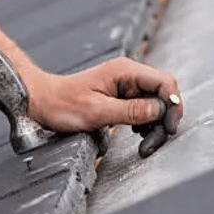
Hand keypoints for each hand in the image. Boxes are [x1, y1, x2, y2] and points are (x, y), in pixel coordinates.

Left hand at [23, 58, 182, 154]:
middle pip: (162, 93)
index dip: (172, 105)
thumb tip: (159, 110)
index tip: (168, 128)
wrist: (41, 102)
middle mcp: (128, 75)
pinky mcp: (120, 96)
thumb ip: (130, 111)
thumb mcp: (96, 112)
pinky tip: (138, 134)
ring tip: (145, 143)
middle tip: (154, 142)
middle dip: (165, 118)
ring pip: (155, 102)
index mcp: (125, 71)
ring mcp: (125, 85)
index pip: (164, 82)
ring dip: (156, 123)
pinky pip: (143, 107)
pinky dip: (146, 122)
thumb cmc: (62, 104)